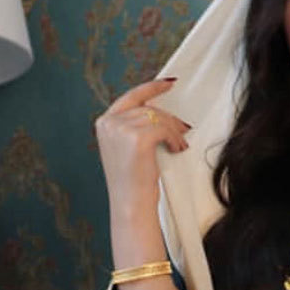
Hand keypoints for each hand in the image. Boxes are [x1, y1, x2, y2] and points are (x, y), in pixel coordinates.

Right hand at [95, 77, 190, 214]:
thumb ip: (133, 127)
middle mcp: (109, 123)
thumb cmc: (132, 182)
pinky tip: (177, 148)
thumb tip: (159, 112)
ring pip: (158, 118)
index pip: (131, 97)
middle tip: (185, 128)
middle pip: (148, 109)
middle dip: (169, 118)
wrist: (130, 205)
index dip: (151, 88)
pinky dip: (174, 138)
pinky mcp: (137, 138)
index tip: (169, 83)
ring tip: (180, 144)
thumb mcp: (125, 149)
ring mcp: (121, 129)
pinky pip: (164, 130)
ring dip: (174, 131)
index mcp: (104, 123)